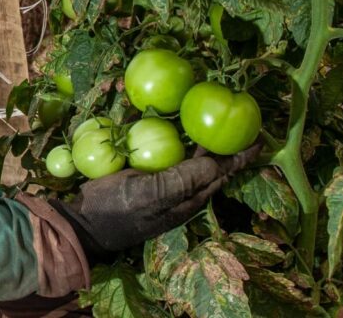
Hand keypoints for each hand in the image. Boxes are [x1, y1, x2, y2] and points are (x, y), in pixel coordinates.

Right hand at [49, 143, 260, 257]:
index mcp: (188, 197)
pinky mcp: (145, 177)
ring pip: (191, 160)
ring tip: (212, 122)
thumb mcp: (153, 195)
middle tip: (239, 123)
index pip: (222, 172)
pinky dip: (176, 141)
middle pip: (211, 166)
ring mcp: (162, 183)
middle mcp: (181, 190)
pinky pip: (168, 156)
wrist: (85, 220)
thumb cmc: (119, 209)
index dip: (240, 156)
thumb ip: (184, 180)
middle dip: (227, 147)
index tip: (258, 138)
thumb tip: (217, 163)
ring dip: (204, 142)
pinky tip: (174, 127)